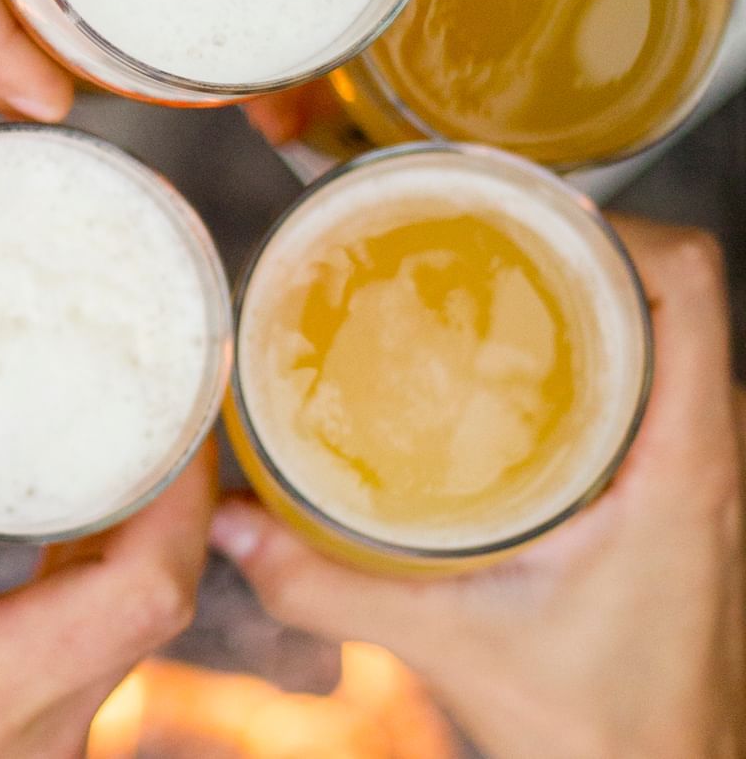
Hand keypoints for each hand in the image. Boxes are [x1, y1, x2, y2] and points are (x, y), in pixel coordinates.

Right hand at [0, 269, 216, 757]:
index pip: (152, 586)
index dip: (186, 485)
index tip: (179, 391)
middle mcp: (37, 735)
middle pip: (154, 602)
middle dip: (165, 489)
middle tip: (144, 383)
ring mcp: (26, 756)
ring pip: (120, 637)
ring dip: (129, 538)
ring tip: (105, 434)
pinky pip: (81, 659)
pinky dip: (84, 583)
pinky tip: (45, 529)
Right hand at [210, 216, 745, 758]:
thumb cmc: (593, 725)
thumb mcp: (449, 641)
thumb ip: (325, 582)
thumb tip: (225, 522)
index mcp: (681, 463)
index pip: (689, 285)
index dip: (615, 222)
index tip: (513, 215)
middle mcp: (710, 451)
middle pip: (668, 292)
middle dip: (572, 247)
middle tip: (465, 240)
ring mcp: (702, 473)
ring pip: (664, 335)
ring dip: (582, 298)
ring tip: (475, 287)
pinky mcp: (678, 497)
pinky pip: (653, 384)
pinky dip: (589, 352)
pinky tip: (500, 373)